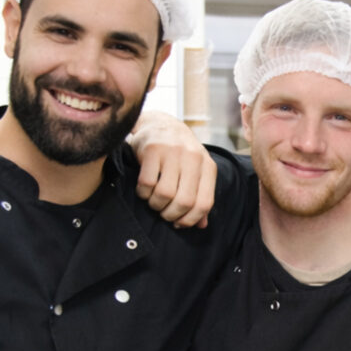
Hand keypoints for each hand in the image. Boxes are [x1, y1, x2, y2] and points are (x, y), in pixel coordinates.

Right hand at [129, 111, 216, 228]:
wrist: (161, 124)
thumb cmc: (180, 155)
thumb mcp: (196, 172)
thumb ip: (200, 197)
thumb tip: (201, 226)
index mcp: (208, 166)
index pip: (204, 203)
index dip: (190, 220)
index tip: (178, 223)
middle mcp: (193, 157)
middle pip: (184, 202)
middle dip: (171, 214)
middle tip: (163, 213)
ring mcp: (172, 152)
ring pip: (164, 194)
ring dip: (156, 205)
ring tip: (154, 201)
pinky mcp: (152, 149)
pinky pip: (147, 183)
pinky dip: (143, 193)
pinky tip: (144, 190)